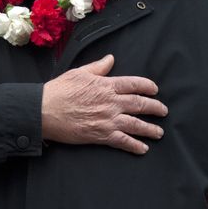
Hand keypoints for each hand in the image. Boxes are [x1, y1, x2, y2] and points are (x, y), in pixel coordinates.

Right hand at [41, 54, 167, 154]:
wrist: (44, 111)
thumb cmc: (59, 91)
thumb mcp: (79, 73)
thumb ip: (98, 67)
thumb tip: (110, 59)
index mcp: (106, 85)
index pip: (133, 84)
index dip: (147, 86)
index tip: (155, 90)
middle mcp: (111, 102)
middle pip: (139, 104)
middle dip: (155, 108)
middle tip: (163, 111)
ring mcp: (108, 120)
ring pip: (136, 124)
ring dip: (150, 129)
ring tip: (159, 132)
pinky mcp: (101, 135)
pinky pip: (123, 141)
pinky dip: (134, 146)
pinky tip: (143, 149)